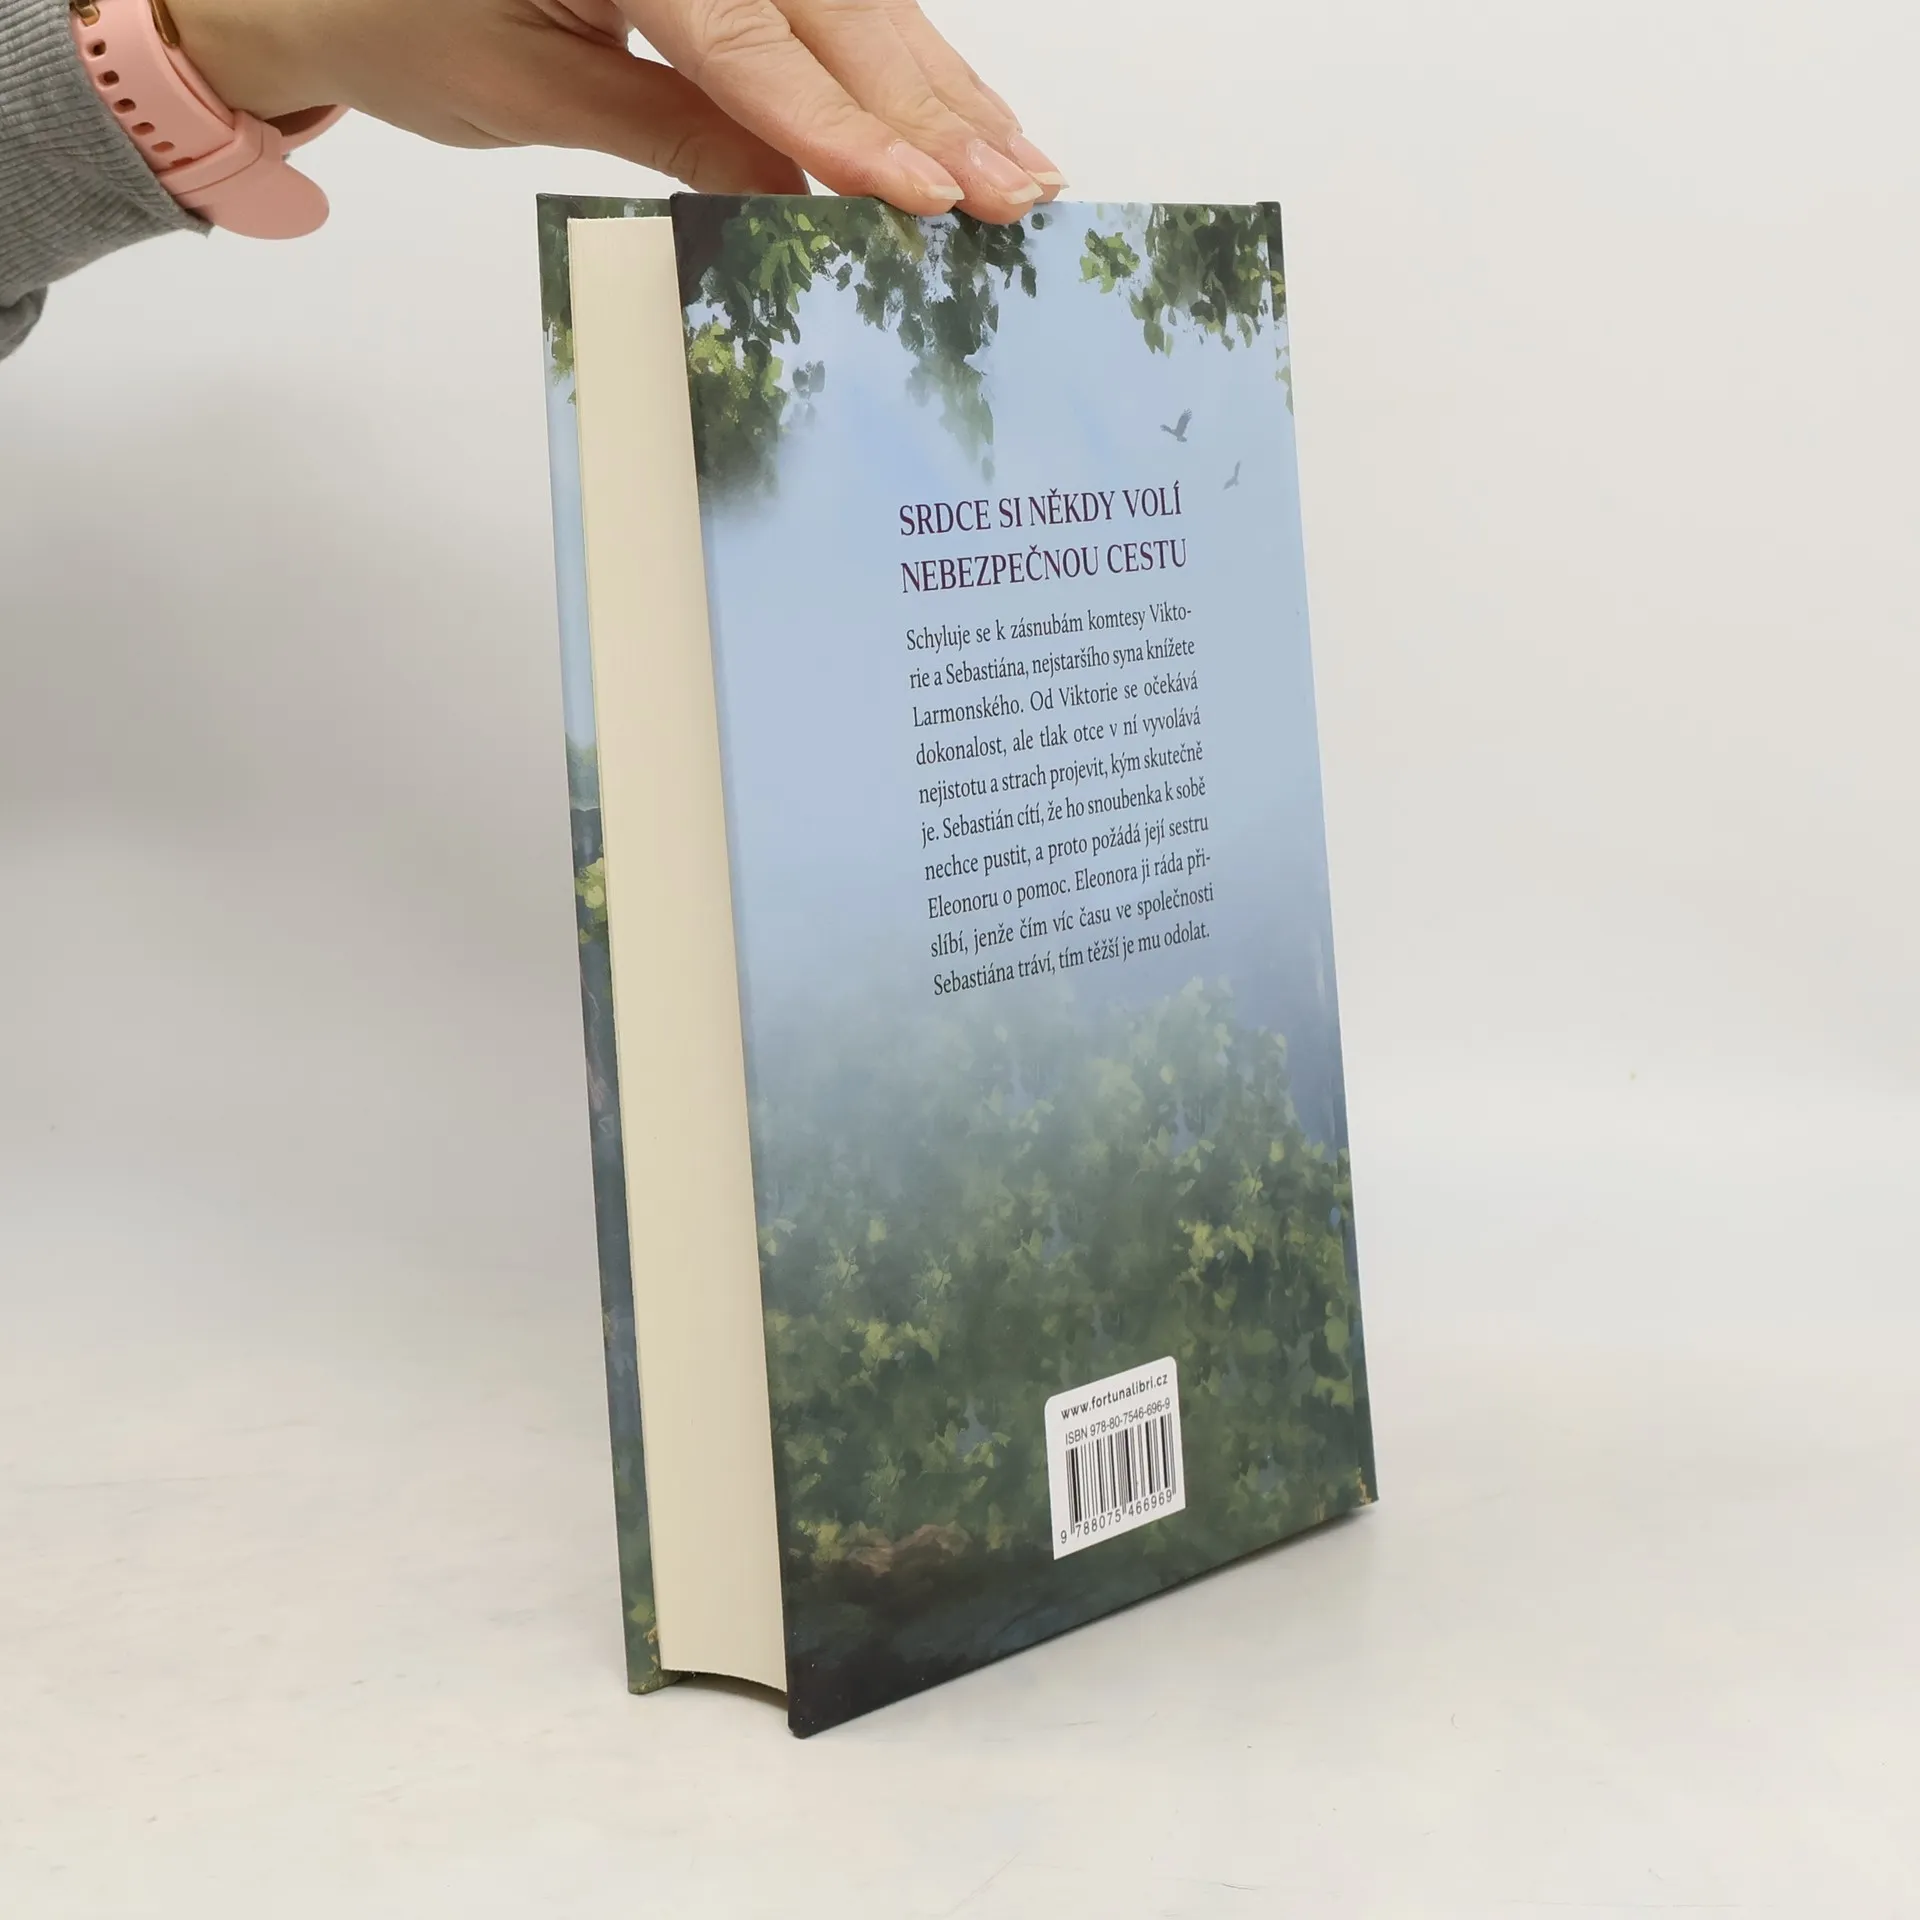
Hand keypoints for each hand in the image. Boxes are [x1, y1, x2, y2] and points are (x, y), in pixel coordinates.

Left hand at [162, 0, 1062, 222]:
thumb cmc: (393, 18)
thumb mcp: (525, 92)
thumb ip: (671, 133)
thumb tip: (797, 192)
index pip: (753, 43)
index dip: (847, 129)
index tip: (925, 198)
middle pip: (833, 7)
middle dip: (933, 108)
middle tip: (1017, 193)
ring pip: (854, 0)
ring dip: (943, 88)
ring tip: (1020, 167)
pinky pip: (827, 3)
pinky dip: (898, 63)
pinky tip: (960, 115)